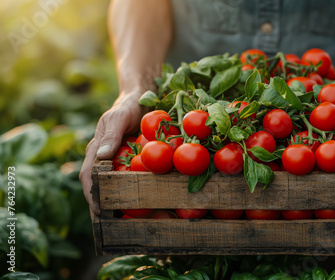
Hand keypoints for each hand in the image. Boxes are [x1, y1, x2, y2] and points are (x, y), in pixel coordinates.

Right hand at [79, 92, 146, 215]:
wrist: (139, 100)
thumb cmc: (127, 107)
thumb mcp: (119, 117)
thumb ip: (111, 135)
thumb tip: (102, 156)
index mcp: (96, 149)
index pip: (88, 176)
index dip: (91, 195)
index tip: (99, 211)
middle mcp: (103, 158)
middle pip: (96, 187)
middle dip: (99, 207)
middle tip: (108, 227)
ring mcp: (115, 162)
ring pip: (110, 187)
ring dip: (113, 205)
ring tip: (121, 224)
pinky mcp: (127, 163)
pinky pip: (125, 181)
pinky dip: (127, 195)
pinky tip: (136, 209)